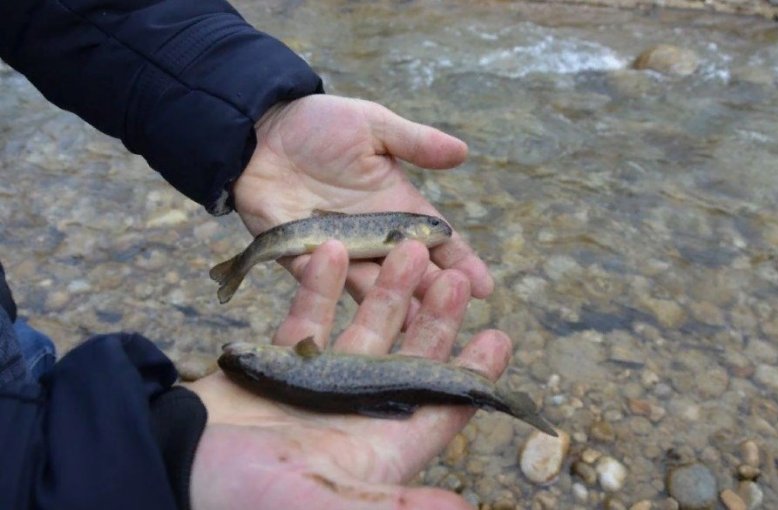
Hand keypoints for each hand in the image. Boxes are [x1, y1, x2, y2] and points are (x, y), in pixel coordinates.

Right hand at [185, 240, 510, 509]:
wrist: (169, 470)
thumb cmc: (239, 498)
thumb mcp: (316, 506)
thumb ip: (389, 507)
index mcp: (376, 449)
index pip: (440, 408)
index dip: (472, 376)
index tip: (499, 338)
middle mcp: (355, 413)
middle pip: (409, 358)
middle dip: (434, 320)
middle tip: (455, 278)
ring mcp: (317, 384)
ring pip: (364, 329)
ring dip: (386, 290)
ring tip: (408, 249)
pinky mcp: (279, 363)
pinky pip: (308, 315)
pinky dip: (321, 284)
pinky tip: (333, 248)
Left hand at [232, 95, 493, 318]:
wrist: (260, 129)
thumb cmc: (320, 125)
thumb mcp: (373, 126)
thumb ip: (414, 142)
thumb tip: (464, 151)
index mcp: (395, 206)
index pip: (435, 240)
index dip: (459, 261)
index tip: (484, 286)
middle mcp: (371, 235)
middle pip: (409, 270)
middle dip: (434, 289)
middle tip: (457, 308)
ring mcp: (336, 250)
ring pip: (370, 283)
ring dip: (392, 301)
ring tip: (416, 321)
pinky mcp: (298, 253)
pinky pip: (319, 275)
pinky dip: (337, 285)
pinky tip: (358, 301)